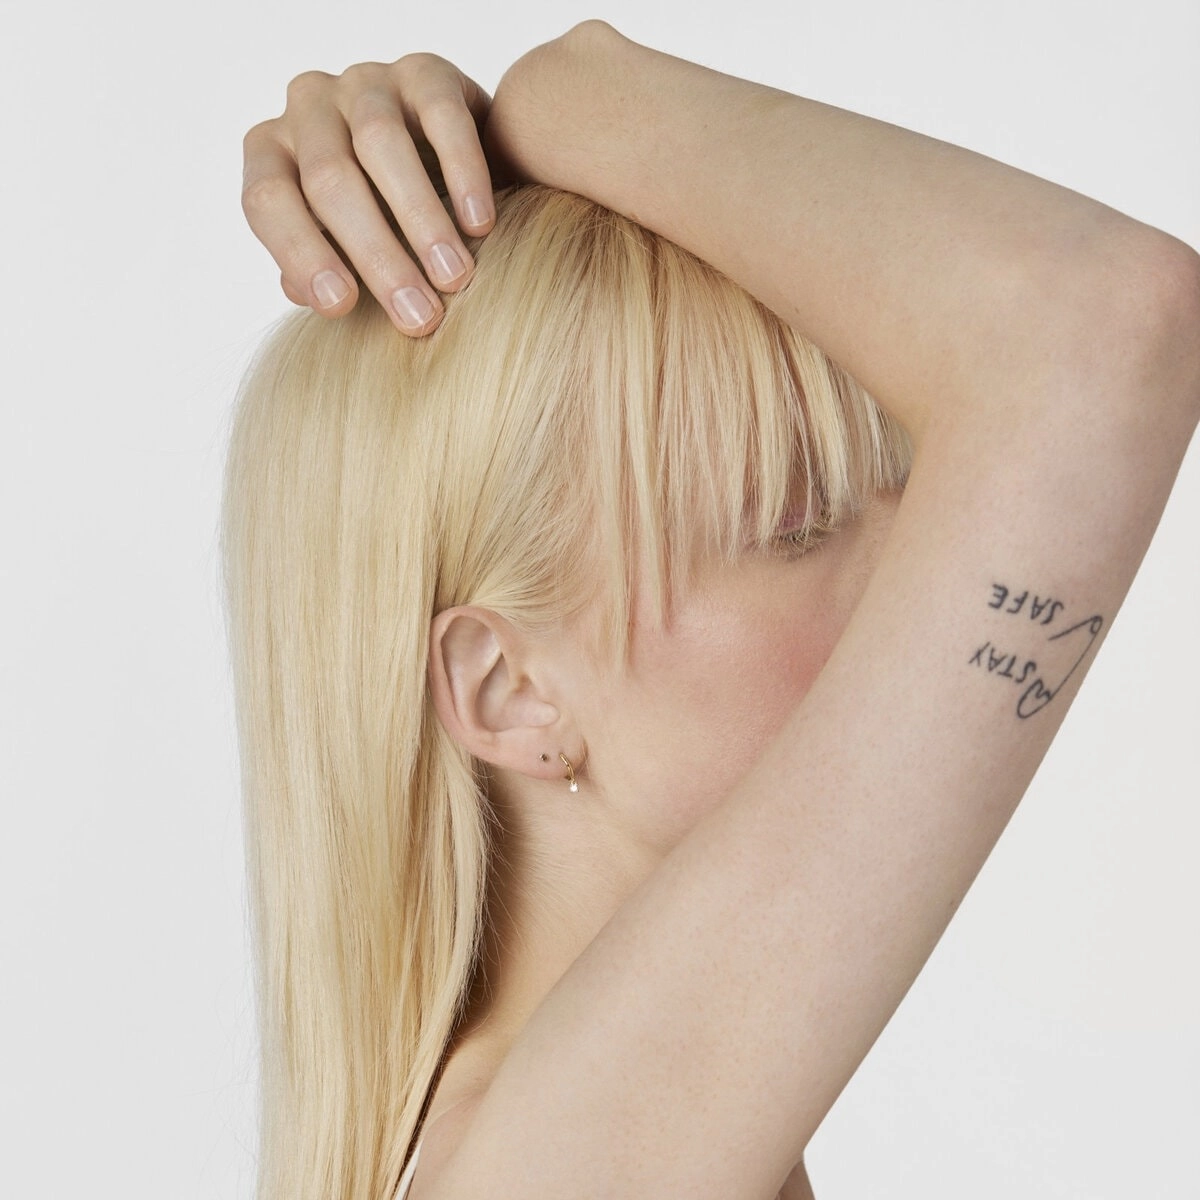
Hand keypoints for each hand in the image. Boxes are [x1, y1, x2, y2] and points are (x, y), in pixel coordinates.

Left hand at [241, 54, 497, 335]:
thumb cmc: (382, 219)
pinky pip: (442, 117)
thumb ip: (323, 270)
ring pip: (380, 143)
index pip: (267, 199)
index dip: (300, 252)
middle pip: (330, 179)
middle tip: (418, 314)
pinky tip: (480, 225)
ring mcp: (365, 83)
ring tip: (453, 277)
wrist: (449, 169)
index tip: (342, 307)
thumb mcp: (343, 250)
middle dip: (376, 254)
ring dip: (421, 219)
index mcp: (272, 152)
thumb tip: (309, 293)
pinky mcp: (426, 73)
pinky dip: (463, 174)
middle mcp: (309, 107)